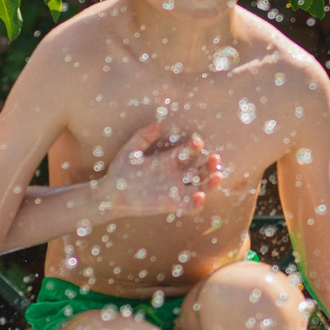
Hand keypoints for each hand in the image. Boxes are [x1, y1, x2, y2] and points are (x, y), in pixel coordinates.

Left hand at [98, 121, 218, 217]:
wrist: (111, 195)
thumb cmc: (119, 172)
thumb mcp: (131, 150)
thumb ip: (144, 136)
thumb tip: (158, 124)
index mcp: (168, 160)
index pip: (187, 151)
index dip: (195, 146)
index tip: (197, 141)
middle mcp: (174, 175)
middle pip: (199, 169)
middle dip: (209, 164)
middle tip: (215, 158)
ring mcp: (175, 190)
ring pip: (200, 186)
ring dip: (211, 182)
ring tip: (218, 175)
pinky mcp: (172, 205)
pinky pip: (189, 206)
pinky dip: (198, 203)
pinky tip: (200, 196)